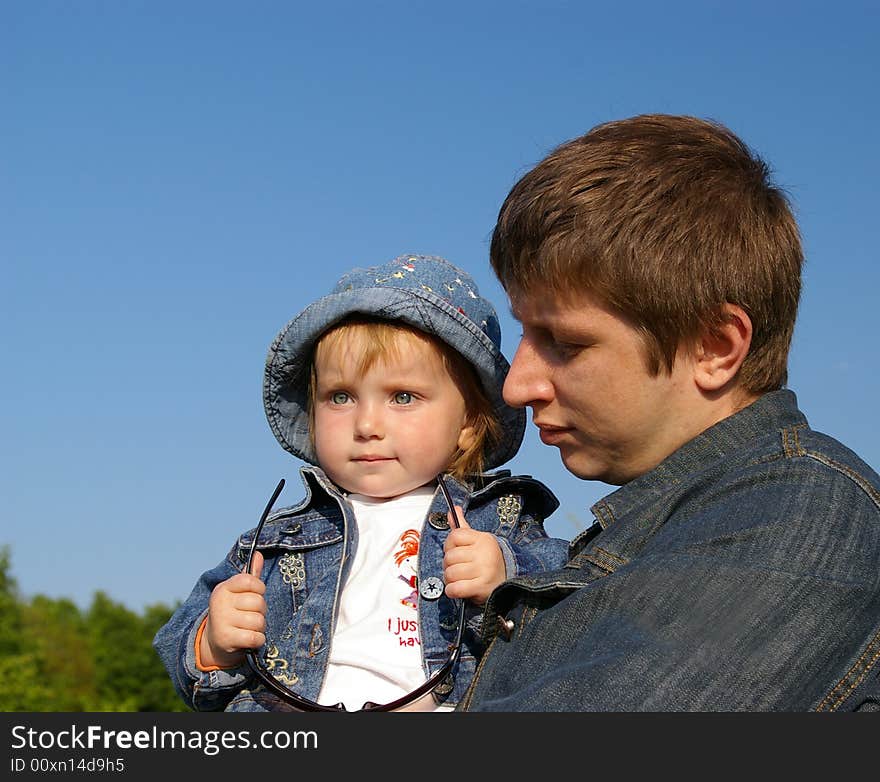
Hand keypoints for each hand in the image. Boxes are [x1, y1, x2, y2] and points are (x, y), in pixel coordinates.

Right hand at [200, 551, 267, 668]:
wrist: (215, 642)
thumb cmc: (233, 612)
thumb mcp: (238, 593)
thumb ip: (250, 576)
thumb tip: (258, 554)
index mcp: (223, 588)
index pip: (249, 581)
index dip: (259, 588)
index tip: (256, 594)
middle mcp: (220, 603)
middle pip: (258, 602)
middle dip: (261, 611)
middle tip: (251, 615)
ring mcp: (221, 621)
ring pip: (258, 621)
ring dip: (260, 627)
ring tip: (249, 628)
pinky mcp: (226, 639)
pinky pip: (255, 637)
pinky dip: (258, 640)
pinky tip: (251, 639)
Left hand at [443, 506, 505, 603]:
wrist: (506, 583)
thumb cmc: (487, 561)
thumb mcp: (477, 541)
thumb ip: (462, 527)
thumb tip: (453, 510)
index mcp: (482, 539)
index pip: (454, 536)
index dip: (449, 545)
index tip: (454, 551)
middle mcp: (484, 553)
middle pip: (449, 556)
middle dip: (448, 565)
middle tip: (457, 568)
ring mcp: (484, 570)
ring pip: (450, 573)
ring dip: (450, 579)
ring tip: (459, 579)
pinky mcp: (481, 587)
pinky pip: (455, 588)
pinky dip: (452, 591)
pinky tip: (457, 589)